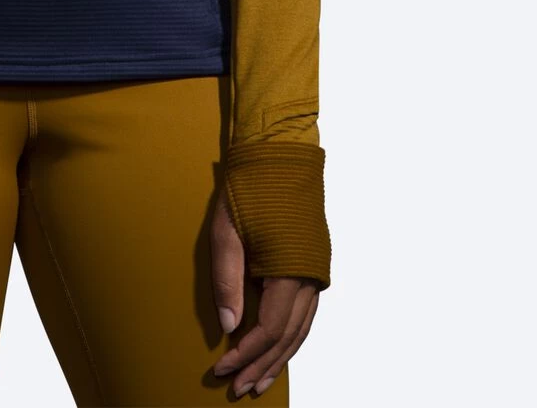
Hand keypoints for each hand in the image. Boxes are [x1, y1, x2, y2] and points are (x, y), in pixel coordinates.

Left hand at [209, 192, 320, 396]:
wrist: (280, 153)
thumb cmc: (249, 187)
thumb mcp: (227, 232)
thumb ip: (227, 281)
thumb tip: (230, 328)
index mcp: (289, 270)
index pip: (268, 329)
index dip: (245, 355)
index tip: (221, 369)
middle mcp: (310, 277)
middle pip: (288, 338)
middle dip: (263, 366)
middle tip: (240, 390)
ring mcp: (315, 271)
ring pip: (302, 330)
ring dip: (280, 358)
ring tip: (260, 382)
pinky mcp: (314, 264)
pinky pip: (306, 313)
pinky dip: (292, 336)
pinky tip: (279, 349)